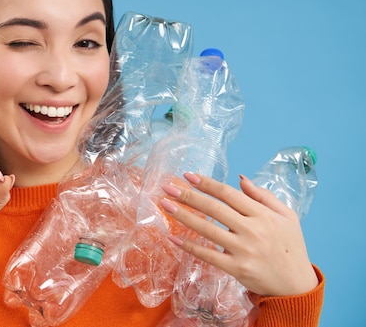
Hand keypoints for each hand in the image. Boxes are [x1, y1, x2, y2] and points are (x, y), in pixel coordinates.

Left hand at [159, 173, 317, 296]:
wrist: (297, 285)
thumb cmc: (291, 247)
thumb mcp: (286, 217)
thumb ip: (263, 196)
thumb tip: (240, 178)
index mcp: (263, 215)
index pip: (229, 194)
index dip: (207, 184)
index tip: (188, 176)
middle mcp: (252, 230)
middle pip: (214, 209)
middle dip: (189, 196)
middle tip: (168, 187)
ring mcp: (243, 250)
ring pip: (207, 230)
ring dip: (183, 216)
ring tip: (165, 205)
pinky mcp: (236, 268)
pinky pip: (208, 255)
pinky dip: (189, 246)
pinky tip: (173, 237)